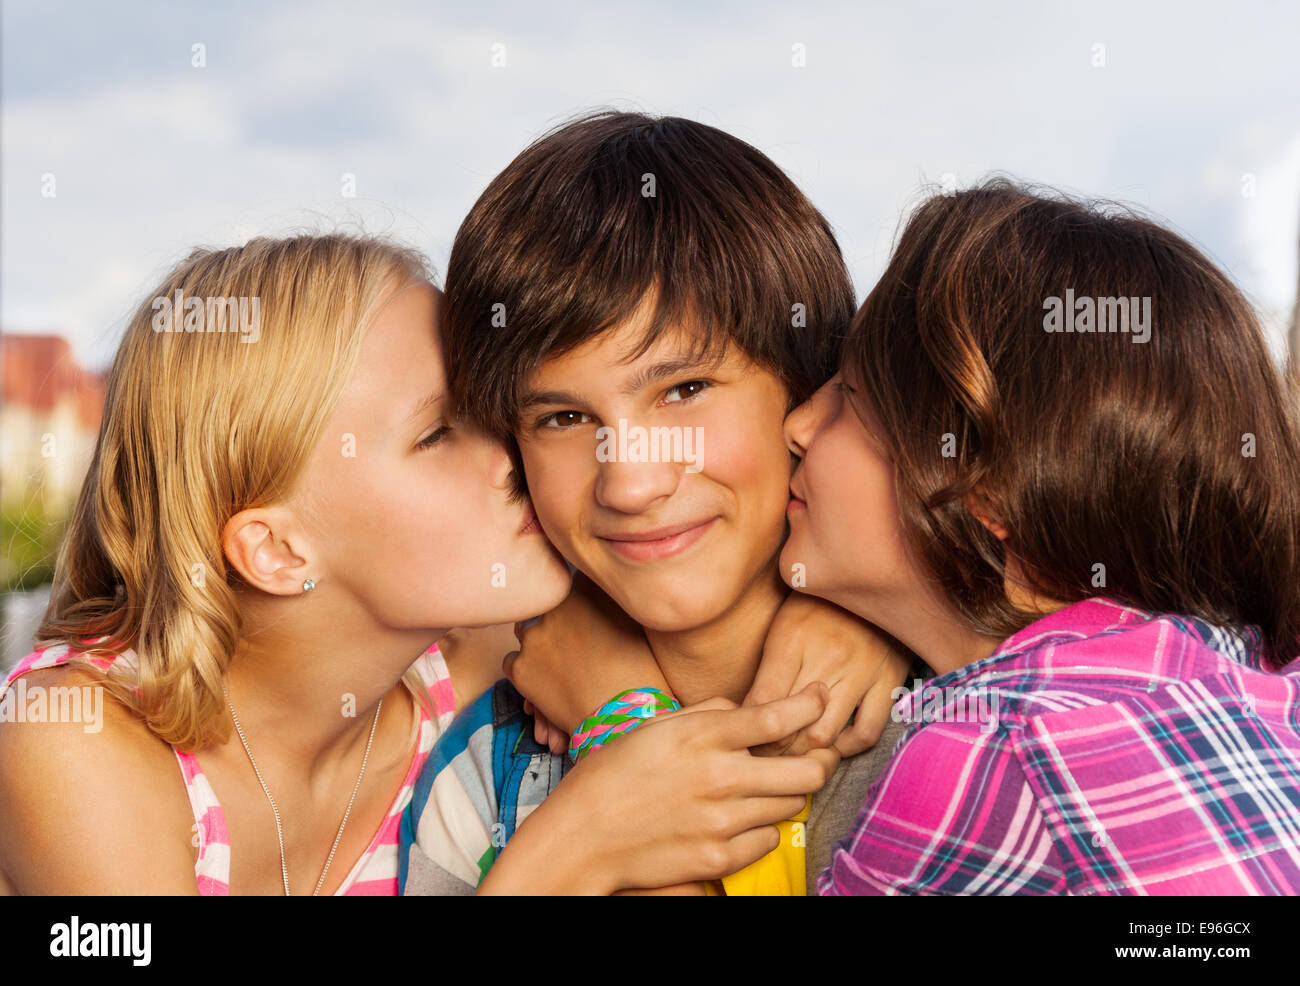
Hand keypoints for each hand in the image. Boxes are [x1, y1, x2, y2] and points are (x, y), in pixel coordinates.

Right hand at [477, 684, 837, 894]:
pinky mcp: (720, 859)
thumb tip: (747, 709)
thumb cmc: (614, 775)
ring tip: (759, 788)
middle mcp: (720, 777)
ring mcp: (723, 822)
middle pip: (807, 770)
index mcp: (703, 737)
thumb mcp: (656, 726)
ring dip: (784, 794)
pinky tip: (737, 819)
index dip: (810, 704)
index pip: (780, 715)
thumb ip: (708, 712)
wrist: (582, 838)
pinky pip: (769, 840)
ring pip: (792, 806)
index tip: (818, 698)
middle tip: (807, 755)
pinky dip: (761, 828)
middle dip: (816, 759)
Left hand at [504, 572, 667, 735]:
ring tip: (562, 667)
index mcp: (584, 588)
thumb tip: (601, 591)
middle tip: (573, 645)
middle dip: (556, 622)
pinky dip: (525, 671)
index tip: (583, 617)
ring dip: (539, 645)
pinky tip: (546, 684)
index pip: (570, 582)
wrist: (625, 717)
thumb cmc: (641, 672)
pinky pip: (512, 662)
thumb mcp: (634, 622)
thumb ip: (609, 602)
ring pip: (526, 631)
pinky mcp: (519, 667)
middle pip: (546, 606)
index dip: (576, 601)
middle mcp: (555, 605)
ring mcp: (534, 635)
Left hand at [745, 592, 912, 756]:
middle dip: (775, 747)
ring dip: (807, 751)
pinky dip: (848, 747)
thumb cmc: (819, 604)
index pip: (762, 702)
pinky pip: (867, 731)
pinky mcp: (890, 679)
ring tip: (798, 750)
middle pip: (791, 726)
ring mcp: (862, 670)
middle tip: (769, 752)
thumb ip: (766, 669)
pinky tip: (836, 742)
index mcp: (793, 638)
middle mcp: (828, 656)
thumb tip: (744, 714)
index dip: (750, 729)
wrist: (874, 574)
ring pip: (826, 735)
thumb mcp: (782, 625)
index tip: (747, 736)